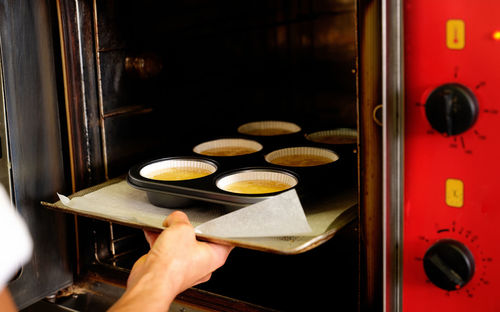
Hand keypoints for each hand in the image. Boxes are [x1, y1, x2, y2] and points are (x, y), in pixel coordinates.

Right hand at [109, 211, 232, 311]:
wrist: (151, 282)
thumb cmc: (172, 265)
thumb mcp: (181, 228)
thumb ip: (180, 218)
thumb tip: (175, 218)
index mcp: (216, 256)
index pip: (224, 237)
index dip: (216, 226)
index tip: (211, 220)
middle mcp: (202, 263)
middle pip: (199, 238)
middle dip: (189, 227)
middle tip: (183, 222)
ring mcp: (185, 267)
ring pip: (182, 243)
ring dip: (172, 233)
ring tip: (165, 225)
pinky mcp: (169, 268)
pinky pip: (167, 250)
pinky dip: (161, 240)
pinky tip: (154, 232)